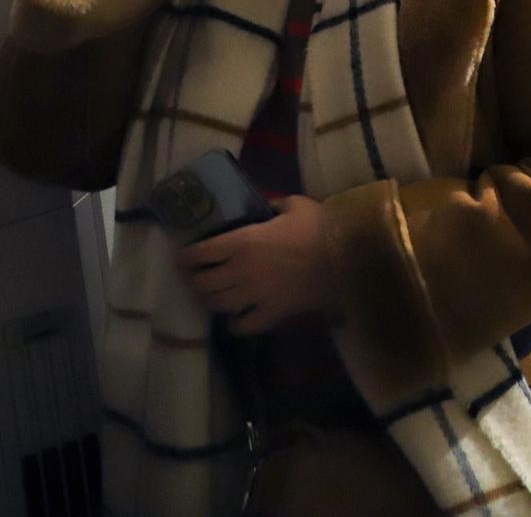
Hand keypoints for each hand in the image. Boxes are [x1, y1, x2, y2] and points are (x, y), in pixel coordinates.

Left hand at [177, 196, 331, 334]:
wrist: (347, 254)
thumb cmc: (320, 225)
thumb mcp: (296, 205)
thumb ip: (274, 205)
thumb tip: (267, 209)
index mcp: (243, 241)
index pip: (201, 252)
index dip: (187, 256)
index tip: (183, 257)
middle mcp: (241, 270)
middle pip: (203, 282)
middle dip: (195, 280)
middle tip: (197, 277)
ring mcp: (255, 294)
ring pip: (217, 304)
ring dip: (211, 300)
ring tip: (213, 296)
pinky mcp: (272, 311)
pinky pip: (244, 325)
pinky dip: (236, 325)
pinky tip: (236, 320)